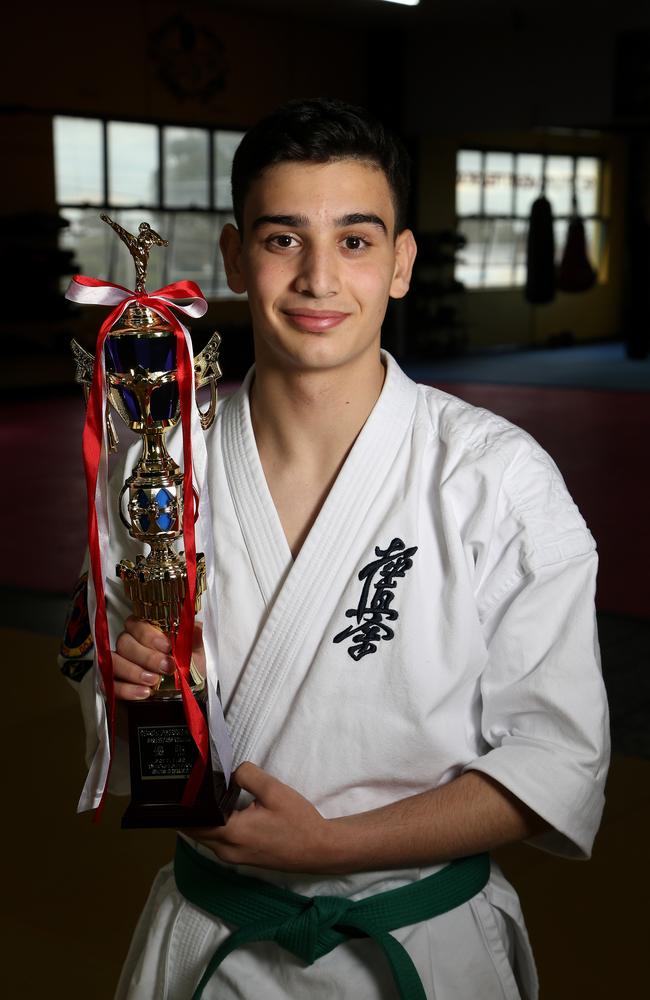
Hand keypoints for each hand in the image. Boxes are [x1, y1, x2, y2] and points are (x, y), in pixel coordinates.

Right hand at [113, 616, 204, 700]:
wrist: (182, 696)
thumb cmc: (186, 669)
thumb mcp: (194, 655)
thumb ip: (193, 640)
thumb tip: (195, 625)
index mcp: (146, 631)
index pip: (136, 623)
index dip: (149, 634)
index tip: (167, 646)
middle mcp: (128, 644)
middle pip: (124, 642)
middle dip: (146, 656)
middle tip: (166, 667)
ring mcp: (118, 663)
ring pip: (114, 661)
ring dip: (134, 671)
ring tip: (154, 681)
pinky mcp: (112, 684)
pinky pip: (110, 684)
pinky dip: (126, 689)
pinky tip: (144, 693)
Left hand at [186, 763, 332, 872]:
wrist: (318, 849)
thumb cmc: (297, 821)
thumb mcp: (273, 790)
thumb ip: (247, 775)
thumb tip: (229, 774)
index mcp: (231, 832)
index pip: (193, 821)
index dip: (186, 804)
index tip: (185, 785)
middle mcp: (226, 850)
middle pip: (196, 830)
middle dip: (193, 811)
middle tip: (194, 786)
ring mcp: (233, 858)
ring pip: (206, 837)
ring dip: (205, 820)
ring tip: (208, 796)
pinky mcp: (241, 859)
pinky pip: (218, 842)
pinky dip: (215, 828)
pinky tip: (224, 811)